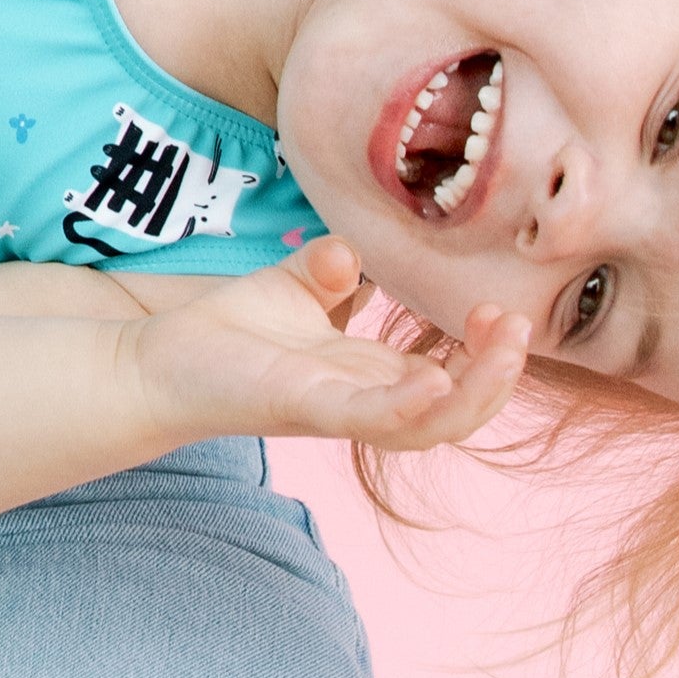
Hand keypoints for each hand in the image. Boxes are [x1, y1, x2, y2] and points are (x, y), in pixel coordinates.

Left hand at [126, 236, 529, 452]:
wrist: (156, 365)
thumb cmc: (229, 337)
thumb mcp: (291, 291)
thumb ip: (329, 272)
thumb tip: (351, 252)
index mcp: (371, 376)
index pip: (453, 378)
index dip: (488, 352)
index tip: (504, 307)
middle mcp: (365, 401)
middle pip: (459, 410)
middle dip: (501, 374)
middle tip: (522, 325)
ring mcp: (337, 410)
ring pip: (429, 425)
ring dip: (475, 391)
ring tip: (504, 345)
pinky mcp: (301, 409)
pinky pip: (366, 419)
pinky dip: (404, 405)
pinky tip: (430, 379)